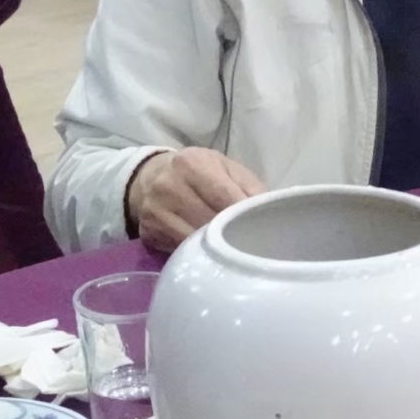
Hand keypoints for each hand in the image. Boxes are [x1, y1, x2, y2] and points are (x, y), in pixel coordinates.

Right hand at [125, 148, 265, 251]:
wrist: (151, 177)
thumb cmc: (198, 172)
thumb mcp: (225, 167)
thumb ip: (249, 186)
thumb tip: (271, 210)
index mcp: (192, 164)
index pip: (223, 196)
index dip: (243, 214)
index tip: (262, 228)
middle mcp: (168, 186)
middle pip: (208, 221)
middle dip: (232, 234)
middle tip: (253, 243)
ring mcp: (155, 212)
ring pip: (193, 241)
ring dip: (216, 249)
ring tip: (234, 251)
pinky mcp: (149, 233)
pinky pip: (180, 251)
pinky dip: (199, 254)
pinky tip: (212, 254)